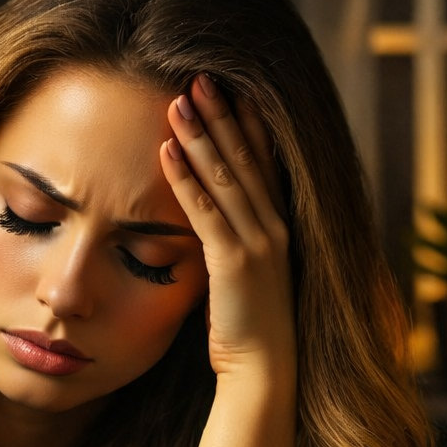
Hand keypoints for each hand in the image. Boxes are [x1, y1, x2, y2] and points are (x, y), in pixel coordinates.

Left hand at [159, 73, 295, 382]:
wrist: (266, 370)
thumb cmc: (253, 329)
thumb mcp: (250, 277)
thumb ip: (236, 244)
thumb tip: (214, 224)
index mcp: (279, 228)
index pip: (264, 164)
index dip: (247, 125)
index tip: (230, 89)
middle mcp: (274, 229)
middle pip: (247, 160)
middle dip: (223, 116)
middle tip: (200, 76)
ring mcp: (258, 244)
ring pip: (227, 178)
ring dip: (201, 136)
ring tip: (178, 99)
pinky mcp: (235, 264)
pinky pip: (206, 213)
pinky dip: (186, 180)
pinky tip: (167, 151)